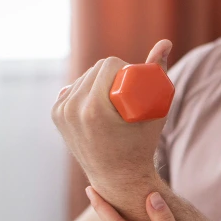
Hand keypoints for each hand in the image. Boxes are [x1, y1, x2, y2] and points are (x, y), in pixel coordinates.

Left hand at [51, 39, 173, 187]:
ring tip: (112, 94)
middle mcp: (73, 109)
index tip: (134, 79)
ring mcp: (61, 113)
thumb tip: (164, 42)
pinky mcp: (56, 115)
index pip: (108, 65)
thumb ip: (159, 75)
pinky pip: (71, 90)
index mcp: (94, 108)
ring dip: (96, 79)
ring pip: (82, 78)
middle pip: (94, 69)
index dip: (124, 67)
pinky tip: (91, 96)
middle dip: (112, 72)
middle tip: (126, 87)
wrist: (118, 177)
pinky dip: (82, 89)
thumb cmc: (142, 145)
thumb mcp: (154, 112)